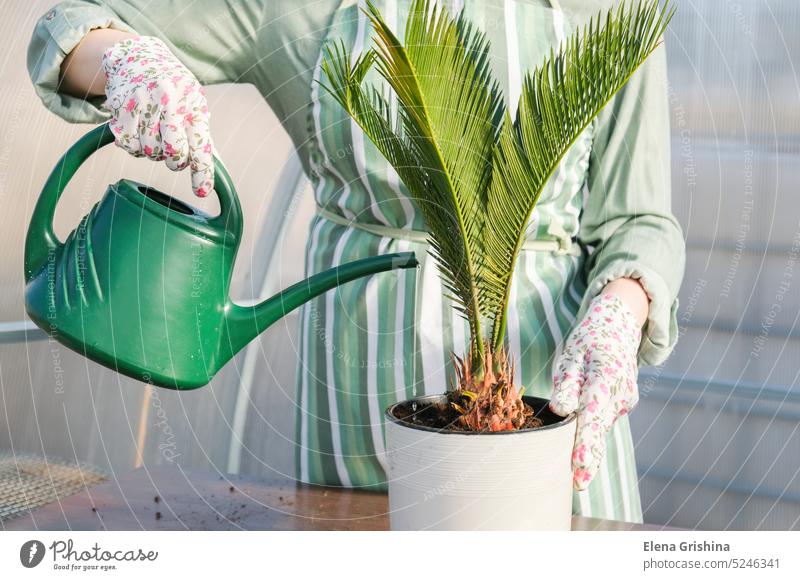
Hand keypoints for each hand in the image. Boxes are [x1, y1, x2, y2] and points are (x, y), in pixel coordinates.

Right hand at [101, 36, 213, 196]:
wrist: (137, 56)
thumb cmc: (173, 87)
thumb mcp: (193, 102)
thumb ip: (199, 133)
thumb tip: (212, 168)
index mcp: (192, 103)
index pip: (200, 144)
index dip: (202, 172)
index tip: (202, 192)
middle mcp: (168, 101)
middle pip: (172, 153)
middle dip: (174, 161)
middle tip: (174, 153)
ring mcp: (142, 104)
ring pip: (148, 152)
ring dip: (153, 152)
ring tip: (155, 133)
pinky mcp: (119, 109)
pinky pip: (127, 146)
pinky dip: (134, 146)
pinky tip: (139, 130)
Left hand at [549, 292, 641, 489]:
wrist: (620, 328)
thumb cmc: (588, 340)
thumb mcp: (571, 353)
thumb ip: (567, 382)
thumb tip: (561, 409)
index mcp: (605, 374)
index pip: (592, 412)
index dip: (585, 439)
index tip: (579, 461)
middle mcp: (619, 391)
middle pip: (599, 428)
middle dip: (589, 457)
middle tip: (578, 484)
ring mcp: (624, 399)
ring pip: (602, 427)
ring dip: (590, 450)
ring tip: (578, 479)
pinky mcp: (622, 404)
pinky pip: (604, 421)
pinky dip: (594, 434)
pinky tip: (585, 450)